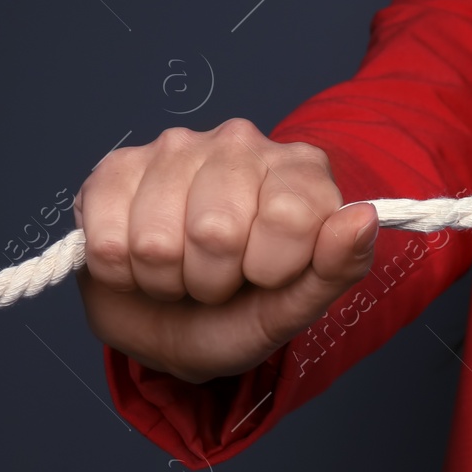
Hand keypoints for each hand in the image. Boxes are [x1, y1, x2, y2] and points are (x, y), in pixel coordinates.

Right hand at [75, 118, 377, 382]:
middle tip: (221, 279)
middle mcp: (242, 144)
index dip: (272, 267)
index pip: (289, 216)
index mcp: (301, 171)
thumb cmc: (244, 311)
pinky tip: (140, 260)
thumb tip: (363, 218)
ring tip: (182, 270)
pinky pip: (109, 239)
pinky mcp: (116, 167)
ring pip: (157, 240)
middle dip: (214, 278)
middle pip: (216, 230)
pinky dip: (123, 271)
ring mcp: (176, 148)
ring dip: (166, 278)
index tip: (268, 276)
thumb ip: (339, 267)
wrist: (174, 326)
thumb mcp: (300, 306)